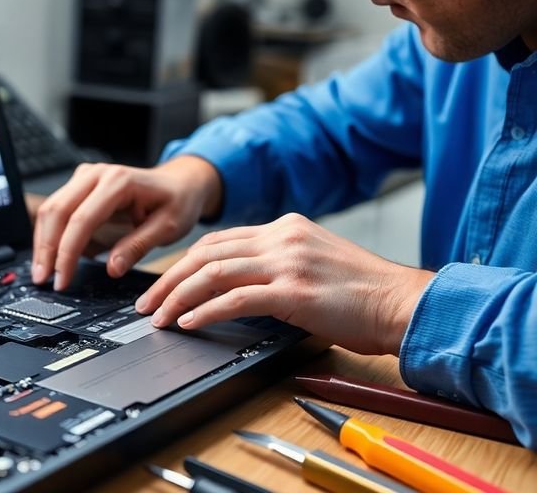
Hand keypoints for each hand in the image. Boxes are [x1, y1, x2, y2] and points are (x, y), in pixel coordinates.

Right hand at [31, 156, 221, 290]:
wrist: (180, 183)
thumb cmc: (177, 201)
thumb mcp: (168, 227)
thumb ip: (138, 246)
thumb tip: (112, 268)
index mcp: (119, 181)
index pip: (82, 219)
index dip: (67, 252)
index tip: (62, 278)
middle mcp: (96, 174)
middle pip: (57, 211)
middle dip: (47, 249)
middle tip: (43, 279)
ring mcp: (85, 177)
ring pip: (51, 209)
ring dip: (43, 242)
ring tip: (43, 272)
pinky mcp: (80, 185)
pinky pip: (56, 209)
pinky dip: (49, 234)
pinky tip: (50, 257)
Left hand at [136, 213, 434, 354]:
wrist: (404, 303)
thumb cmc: (365, 293)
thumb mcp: (316, 263)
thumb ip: (279, 264)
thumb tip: (238, 286)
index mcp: (286, 228)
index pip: (220, 240)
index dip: (185, 263)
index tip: (164, 283)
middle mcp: (283, 238)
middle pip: (206, 253)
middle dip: (169, 279)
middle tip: (146, 303)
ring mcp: (288, 262)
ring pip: (213, 272)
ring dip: (177, 296)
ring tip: (158, 317)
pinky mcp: (294, 291)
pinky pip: (235, 298)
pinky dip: (205, 310)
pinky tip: (187, 322)